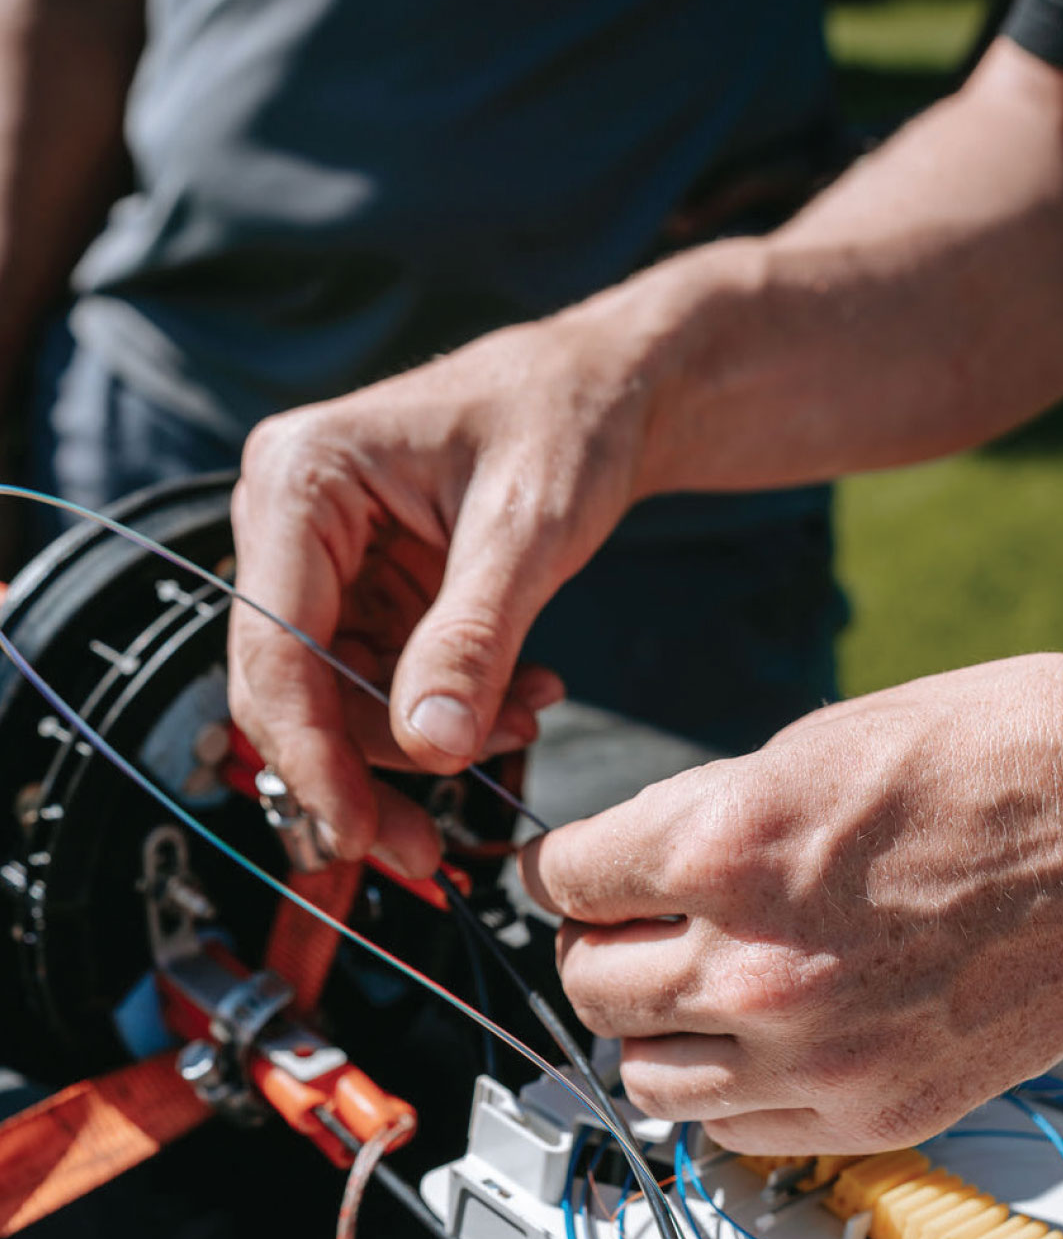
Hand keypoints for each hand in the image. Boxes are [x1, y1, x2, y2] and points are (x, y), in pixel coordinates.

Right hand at [228, 305, 658, 872]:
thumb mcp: (529, 530)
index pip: (276, 646)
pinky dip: (448, 711)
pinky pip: (382, 684)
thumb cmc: (569, 420)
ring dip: (426, 739)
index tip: (363, 835)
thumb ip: (474, 638)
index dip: (313, 755)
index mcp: (300, 478)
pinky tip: (520, 697)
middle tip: (431, 848)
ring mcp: (324, 559)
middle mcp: (289, 519)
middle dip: (368, 768)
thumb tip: (433, 750)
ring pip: (339, 699)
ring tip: (525, 717)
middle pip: (292, 686)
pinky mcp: (365, 589)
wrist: (610, 389)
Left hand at [522, 654, 1062, 1152]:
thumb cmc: (1011, 754)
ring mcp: (819, 1055)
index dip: (567, 868)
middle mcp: (757, 964)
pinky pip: (736, 1136)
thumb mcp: (822, 741)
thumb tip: (639, 857)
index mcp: (729, 845)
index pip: (566, 880)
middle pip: (588, 986)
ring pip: (644, 1079)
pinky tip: (758, 1044)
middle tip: (628, 927)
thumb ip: (709, 813)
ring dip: (650, 1031)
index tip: (579, 872)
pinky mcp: (882, 1111)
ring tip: (689, 991)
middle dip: (597, 947)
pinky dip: (726, 1095)